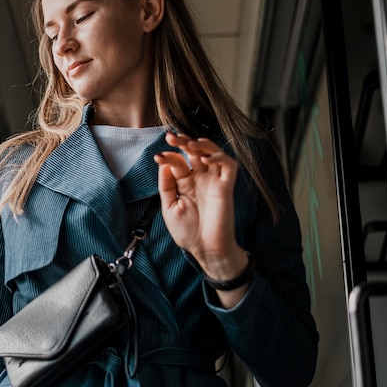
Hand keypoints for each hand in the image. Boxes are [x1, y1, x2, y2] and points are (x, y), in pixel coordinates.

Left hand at [154, 132, 247, 282]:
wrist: (205, 249)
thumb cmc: (188, 233)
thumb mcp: (169, 208)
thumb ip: (166, 186)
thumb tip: (164, 164)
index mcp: (185, 184)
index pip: (177, 162)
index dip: (168, 156)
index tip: (158, 157)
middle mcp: (200, 179)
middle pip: (193, 152)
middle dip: (182, 142)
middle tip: (171, 137)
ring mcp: (214, 181)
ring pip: (212, 153)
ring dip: (201, 144)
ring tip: (189, 144)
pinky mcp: (226, 187)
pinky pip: (228, 166)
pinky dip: (219, 157)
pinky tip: (206, 158)